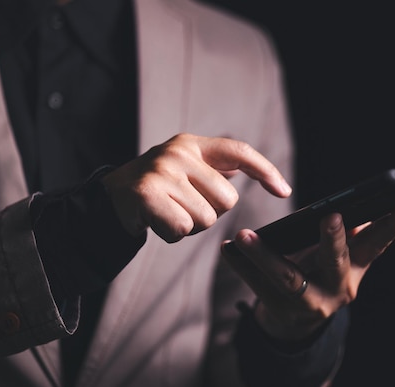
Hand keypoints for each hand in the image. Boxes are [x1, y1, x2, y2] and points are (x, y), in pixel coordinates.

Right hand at [101, 133, 291, 240]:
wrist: (110, 200)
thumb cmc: (157, 188)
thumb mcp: (186, 170)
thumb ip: (215, 169)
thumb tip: (253, 170)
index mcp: (192, 144)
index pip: (239, 152)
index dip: (265, 170)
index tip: (284, 191)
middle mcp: (178, 152)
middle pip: (227, 200)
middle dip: (210, 213)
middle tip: (182, 206)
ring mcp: (162, 172)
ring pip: (206, 219)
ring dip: (190, 226)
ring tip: (167, 212)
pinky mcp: (147, 194)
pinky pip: (182, 229)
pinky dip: (172, 234)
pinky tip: (156, 222)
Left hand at [221, 203, 394, 340]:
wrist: (297, 322)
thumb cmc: (321, 274)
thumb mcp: (341, 260)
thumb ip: (352, 237)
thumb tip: (363, 209)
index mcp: (355, 271)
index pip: (377, 245)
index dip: (392, 227)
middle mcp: (337, 290)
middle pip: (335, 262)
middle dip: (334, 239)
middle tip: (330, 216)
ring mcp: (309, 303)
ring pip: (287, 279)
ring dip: (264, 255)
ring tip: (243, 235)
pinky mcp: (281, 310)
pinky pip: (258, 285)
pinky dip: (242, 265)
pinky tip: (227, 250)